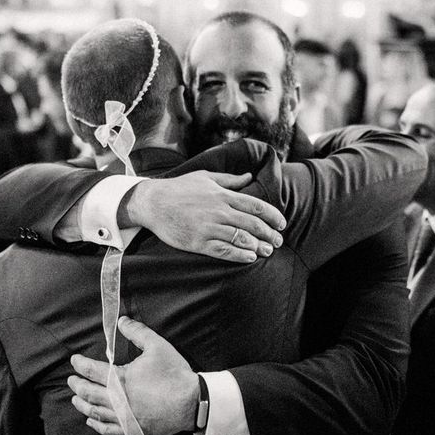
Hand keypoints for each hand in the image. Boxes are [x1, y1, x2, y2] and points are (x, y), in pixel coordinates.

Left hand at [68, 316, 197, 434]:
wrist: (190, 402)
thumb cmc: (173, 373)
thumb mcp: (157, 345)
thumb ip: (137, 332)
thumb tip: (121, 321)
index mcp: (122, 379)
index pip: (93, 371)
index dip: (81, 365)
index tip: (74, 360)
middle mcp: (118, 400)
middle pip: (90, 393)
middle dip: (78, 385)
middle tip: (71, 380)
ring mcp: (125, 417)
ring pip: (96, 411)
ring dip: (83, 404)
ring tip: (75, 399)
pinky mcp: (132, 428)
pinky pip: (108, 428)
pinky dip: (97, 424)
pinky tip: (92, 419)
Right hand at [124, 171, 285, 262]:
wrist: (153, 202)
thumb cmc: (179, 188)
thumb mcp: (205, 178)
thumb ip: (229, 180)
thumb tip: (248, 177)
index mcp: (223, 195)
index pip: (256, 206)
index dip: (273, 216)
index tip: (282, 224)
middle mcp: (219, 210)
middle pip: (253, 224)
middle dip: (270, 234)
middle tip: (279, 241)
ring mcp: (208, 227)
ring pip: (241, 238)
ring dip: (258, 246)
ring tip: (268, 251)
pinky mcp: (198, 242)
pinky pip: (223, 250)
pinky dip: (240, 255)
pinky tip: (250, 257)